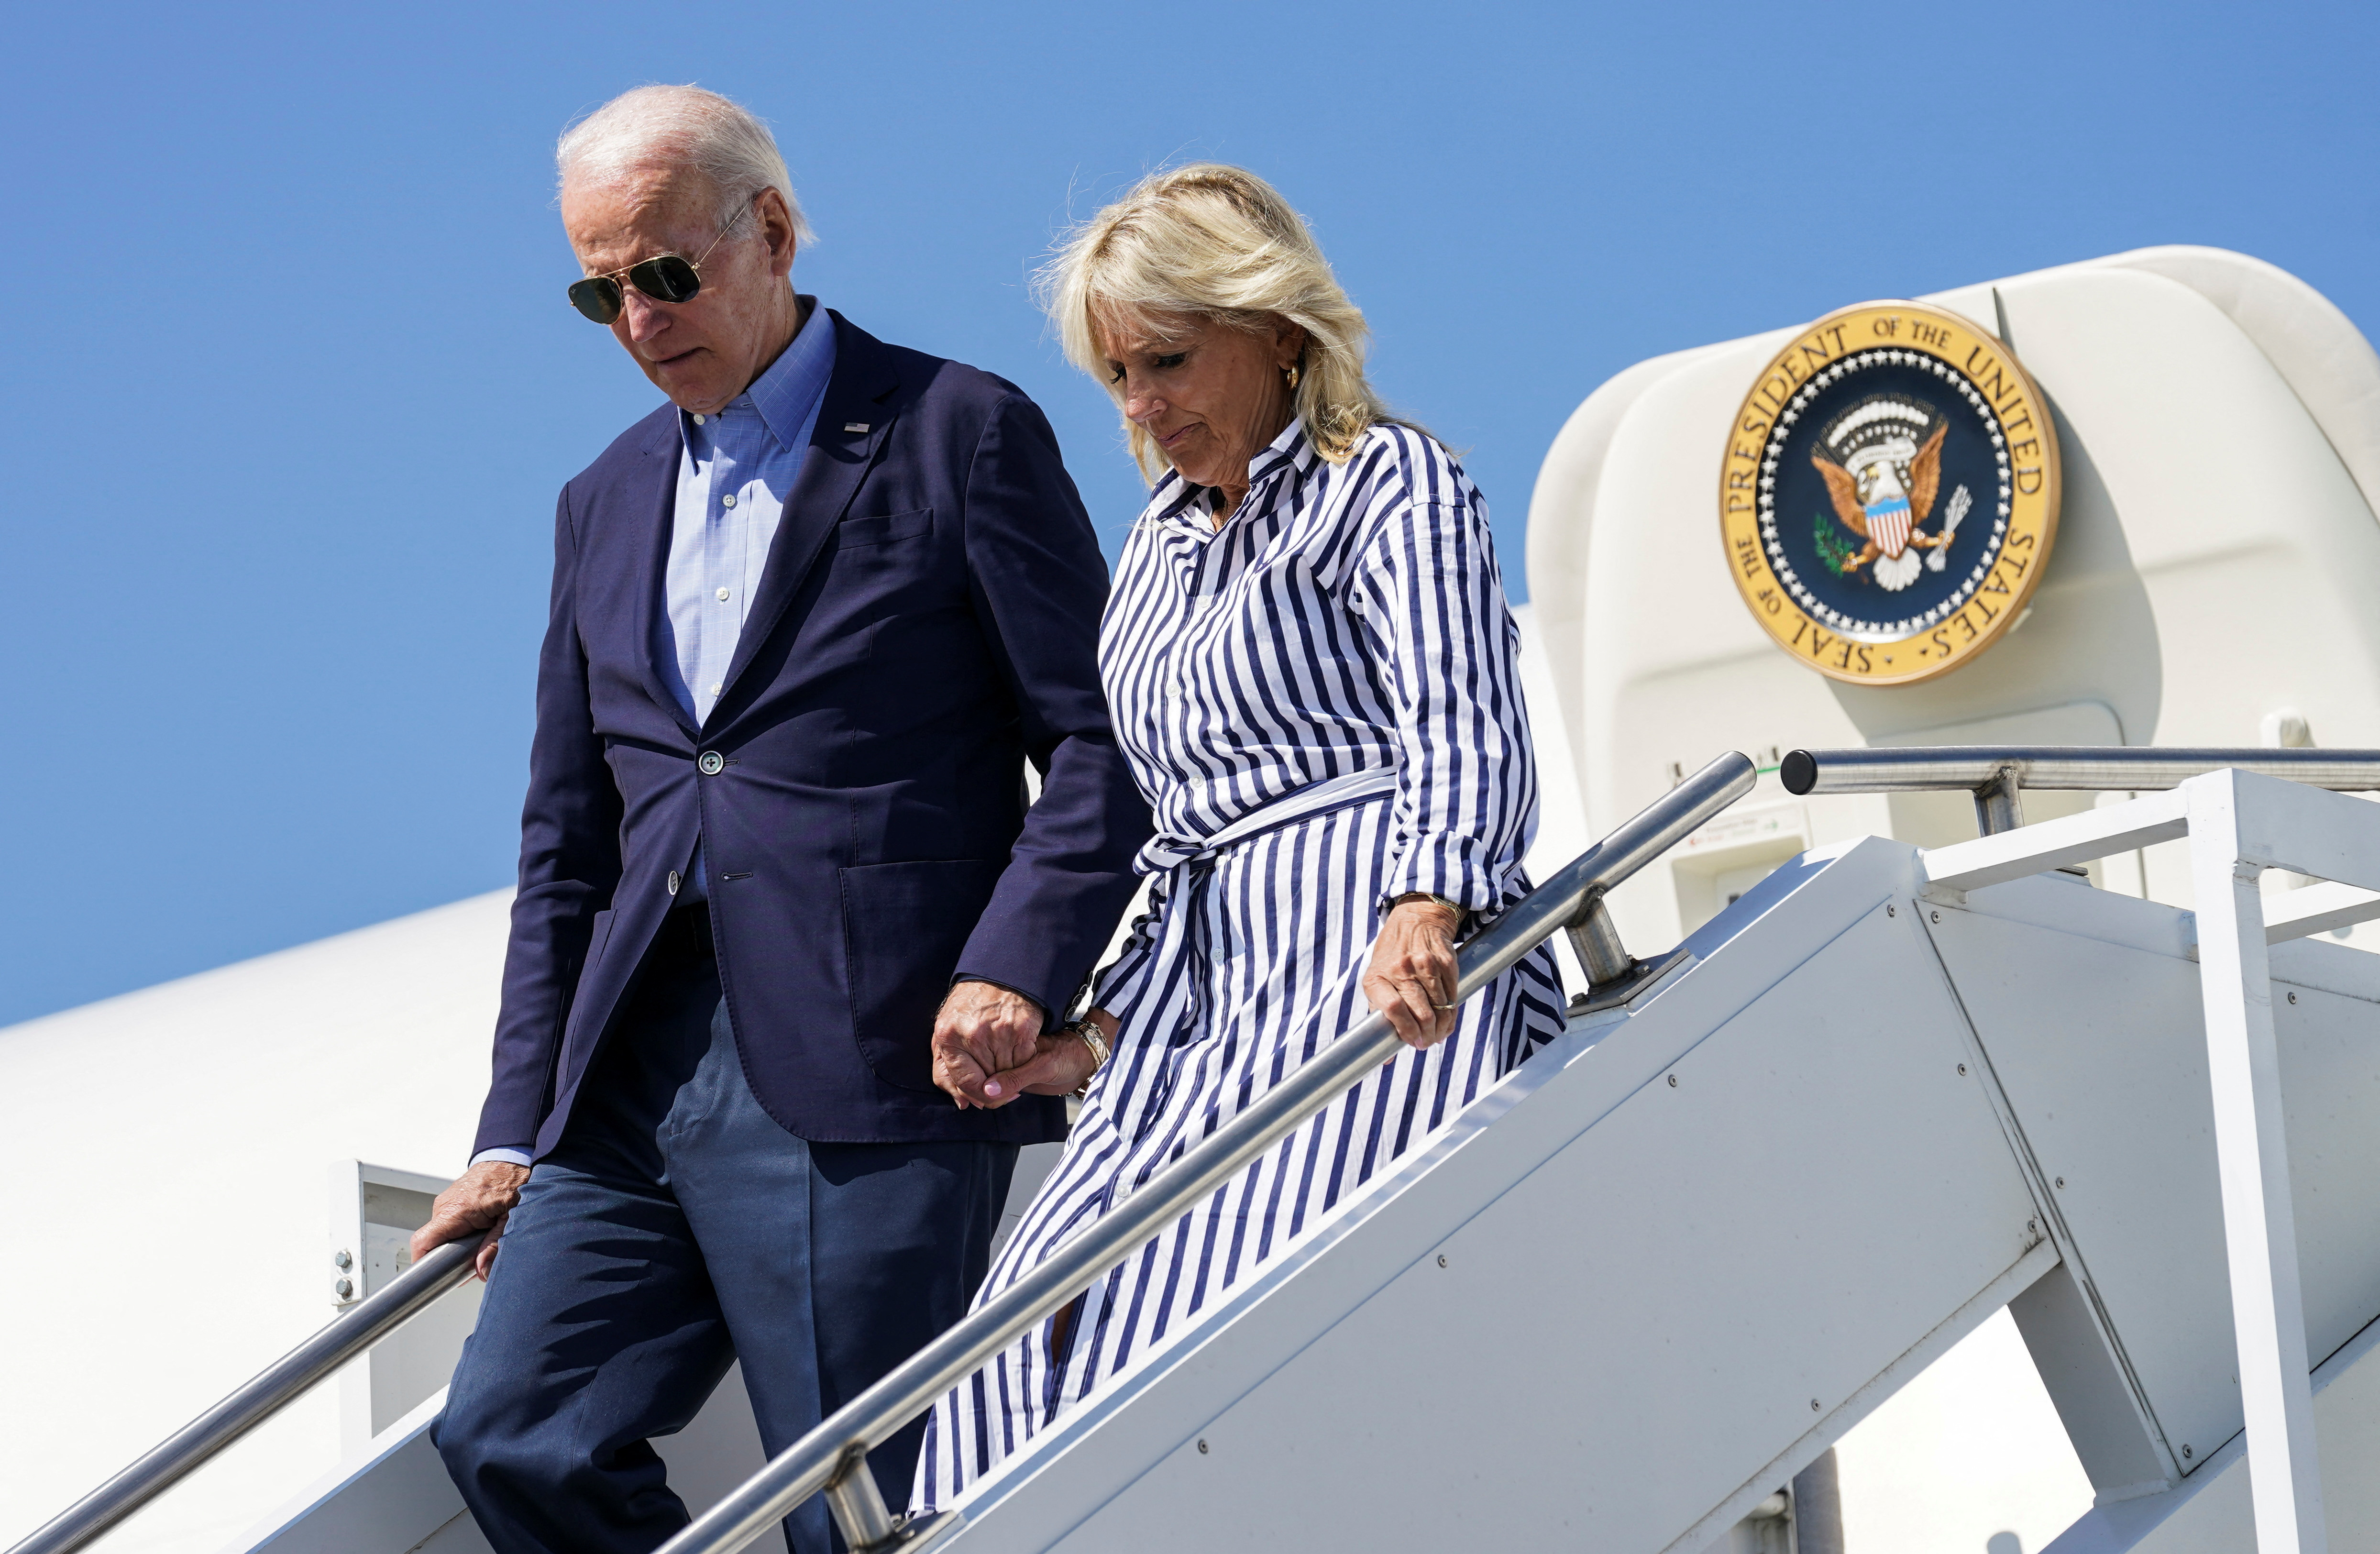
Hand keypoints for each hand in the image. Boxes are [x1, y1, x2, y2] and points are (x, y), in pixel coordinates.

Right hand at [410, 1161, 530, 1280]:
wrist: (513, 1155)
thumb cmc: (514, 1179)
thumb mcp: (511, 1217)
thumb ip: (495, 1245)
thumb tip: (482, 1271)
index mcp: (456, 1210)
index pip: (423, 1242)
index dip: (424, 1265)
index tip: (435, 1279)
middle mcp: (445, 1205)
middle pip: (434, 1243)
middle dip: (451, 1258)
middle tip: (475, 1261)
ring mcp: (446, 1202)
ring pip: (442, 1235)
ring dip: (458, 1244)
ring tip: (484, 1240)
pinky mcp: (452, 1201)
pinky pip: (448, 1224)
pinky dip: (461, 1232)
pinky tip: (481, 1230)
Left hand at [931, 980, 1045, 1107]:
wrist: (1000, 976)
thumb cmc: (970, 1007)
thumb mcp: (946, 1033)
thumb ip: (945, 1071)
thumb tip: (963, 1103)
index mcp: (947, 1037)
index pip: (965, 1083)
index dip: (978, 1095)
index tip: (987, 1095)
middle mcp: (971, 1035)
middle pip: (988, 1082)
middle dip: (995, 1083)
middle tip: (1000, 1072)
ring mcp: (997, 1032)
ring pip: (1007, 1074)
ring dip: (1010, 1071)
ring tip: (1007, 1053)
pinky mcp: (1021, 1029)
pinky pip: (1025, 1062)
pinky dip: (1024, 1060)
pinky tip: (1019, 1046)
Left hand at [1361, 897, 1463, 1048]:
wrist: (1416, 919)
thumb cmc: (1392, 955)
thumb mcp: (1376, 977)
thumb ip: (1379, 1013)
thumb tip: (1383, 1059)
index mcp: (1378, 976)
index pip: (1394, 1009)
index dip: (1406, 1031)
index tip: (1413, 1043)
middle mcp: (1402, 969)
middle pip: (1421, 1013)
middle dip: (1426, 1036)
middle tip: (1426, 1043)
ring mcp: (1426, 965)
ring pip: (1440, 1009)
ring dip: (1440, 1029)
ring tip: (1437, 1036)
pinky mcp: (1446, 963)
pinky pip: (1453, 997)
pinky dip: (1451, 1015)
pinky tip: (1446, 1022)